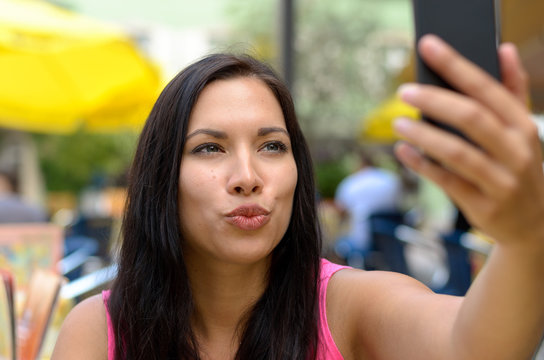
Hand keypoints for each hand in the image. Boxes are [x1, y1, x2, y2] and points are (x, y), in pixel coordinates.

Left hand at [393, 34, 543, 246]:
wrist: (534, 223)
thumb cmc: (519, 165)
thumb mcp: (523, 129)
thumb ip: (513, 90)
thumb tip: (502, 48)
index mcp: (523, 125)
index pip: (486, 88)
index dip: (455, 65)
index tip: (428, 46)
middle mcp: (516, 151)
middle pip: (471, 118)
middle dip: (434, 100)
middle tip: (404, 90)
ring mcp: (501, 181)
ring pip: (456, 153)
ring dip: (423, 136)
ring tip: (398, 122)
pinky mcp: (483, 205)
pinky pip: (447, 182)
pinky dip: (422, 165)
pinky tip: (402, 151)